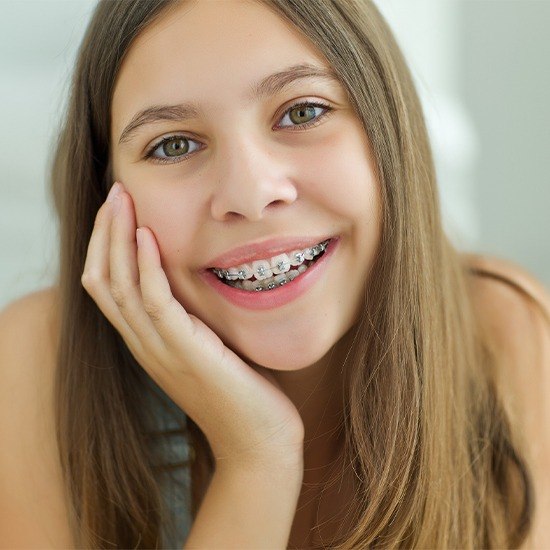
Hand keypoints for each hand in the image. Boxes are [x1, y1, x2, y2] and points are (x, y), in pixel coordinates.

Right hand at [81, 183, 303, 468]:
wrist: (259, 442)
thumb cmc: (242, 392)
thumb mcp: (211, 346)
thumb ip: (195, 318)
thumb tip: (202, 281)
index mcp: (149, 341)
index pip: (108, 287)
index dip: (108, 245)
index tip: (120, 208)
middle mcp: (144, 345)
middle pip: (102, 280)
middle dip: (105, 233)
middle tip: (115, 192)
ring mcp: (160, 350)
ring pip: (118, 286)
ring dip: (116, 238)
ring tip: (121, 199)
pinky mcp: (184, 352)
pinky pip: (154, 302)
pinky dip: (146, 266)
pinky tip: (148, 236)